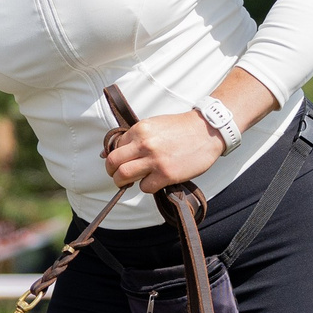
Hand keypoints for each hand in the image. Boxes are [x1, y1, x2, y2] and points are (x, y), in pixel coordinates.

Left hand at [103, 110, 229, 192]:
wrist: (208, 131)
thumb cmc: (181, 129)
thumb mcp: (154, 125)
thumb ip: (134, 138)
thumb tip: (105, 153)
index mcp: (139, 129)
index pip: (114, 147)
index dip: (116, 158)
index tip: (122, 163)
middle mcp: (144, 144)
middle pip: (112, 163)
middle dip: (112, 172)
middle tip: (119, 176)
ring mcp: (154, 159)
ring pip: (123, 176)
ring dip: (124, 182)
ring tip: (133, 182)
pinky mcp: (166, 174)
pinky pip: (145, 187)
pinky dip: (147, 187)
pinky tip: (155, 181)